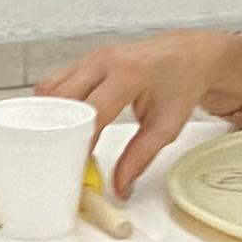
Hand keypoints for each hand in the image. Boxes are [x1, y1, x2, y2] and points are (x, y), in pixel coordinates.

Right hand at [40, 30, 241, 197]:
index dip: (79, 140)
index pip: (91, 112)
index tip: (75, 163)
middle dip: (58, 130)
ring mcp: (92, 58)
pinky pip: (56, 82)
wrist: (189, 56)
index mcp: (128, 75)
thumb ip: (140, 158)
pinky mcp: (85, 61)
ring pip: (53, 89)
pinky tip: (61, 122)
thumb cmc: (181, 84)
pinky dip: (54, 104)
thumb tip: (120, 185)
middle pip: (63, 99)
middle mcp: (105, 61)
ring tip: (60, 142)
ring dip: (52, 117)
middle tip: (62, 157)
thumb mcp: (166, 126)